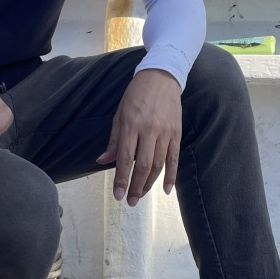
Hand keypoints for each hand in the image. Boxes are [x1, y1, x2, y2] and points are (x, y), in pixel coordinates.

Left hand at [96, 69, 180, 205]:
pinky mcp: (176, 133)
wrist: (161, 77)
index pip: (125, 158)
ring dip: (149, 184)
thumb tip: (102, 161)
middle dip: (135, 186)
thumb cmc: (136, 96)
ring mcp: (165, 132)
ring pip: (159, 165)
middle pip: (143, 166)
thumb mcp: (119, 114)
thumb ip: (113, 140)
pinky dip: (171, 176)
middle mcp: (149, 130)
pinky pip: (174, 158)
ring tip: (140, 195)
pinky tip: (166, 190)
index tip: (117, 195)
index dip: (121, 179)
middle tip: (129, 201)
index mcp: (131, 125)